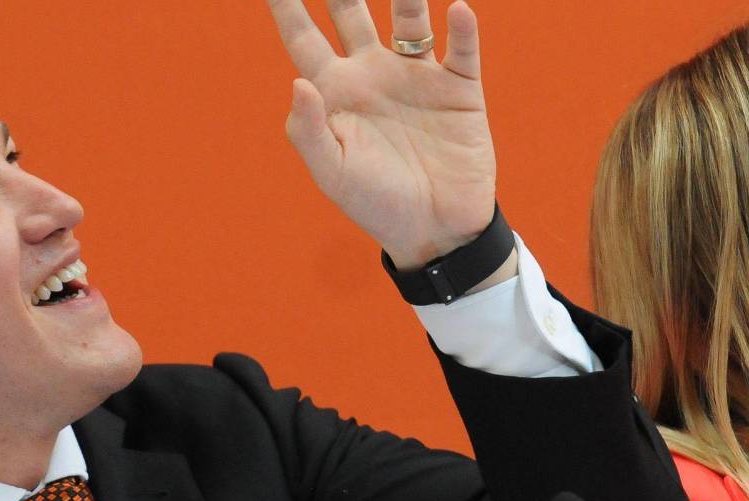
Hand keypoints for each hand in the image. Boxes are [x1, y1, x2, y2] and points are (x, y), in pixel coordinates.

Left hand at [267, 0, 495, 269]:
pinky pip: (460, 50)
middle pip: (352, 12)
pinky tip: (457, 10)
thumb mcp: (333, 173)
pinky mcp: (459, 90)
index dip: (287, 7)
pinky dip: (461, 29)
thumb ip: (309, 130)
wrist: (434, 230)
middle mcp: (373, 74)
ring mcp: (416, 77)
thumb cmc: (375, 204)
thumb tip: (298, 81)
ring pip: (409, 18)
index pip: (304, 38)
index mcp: (335, 93)